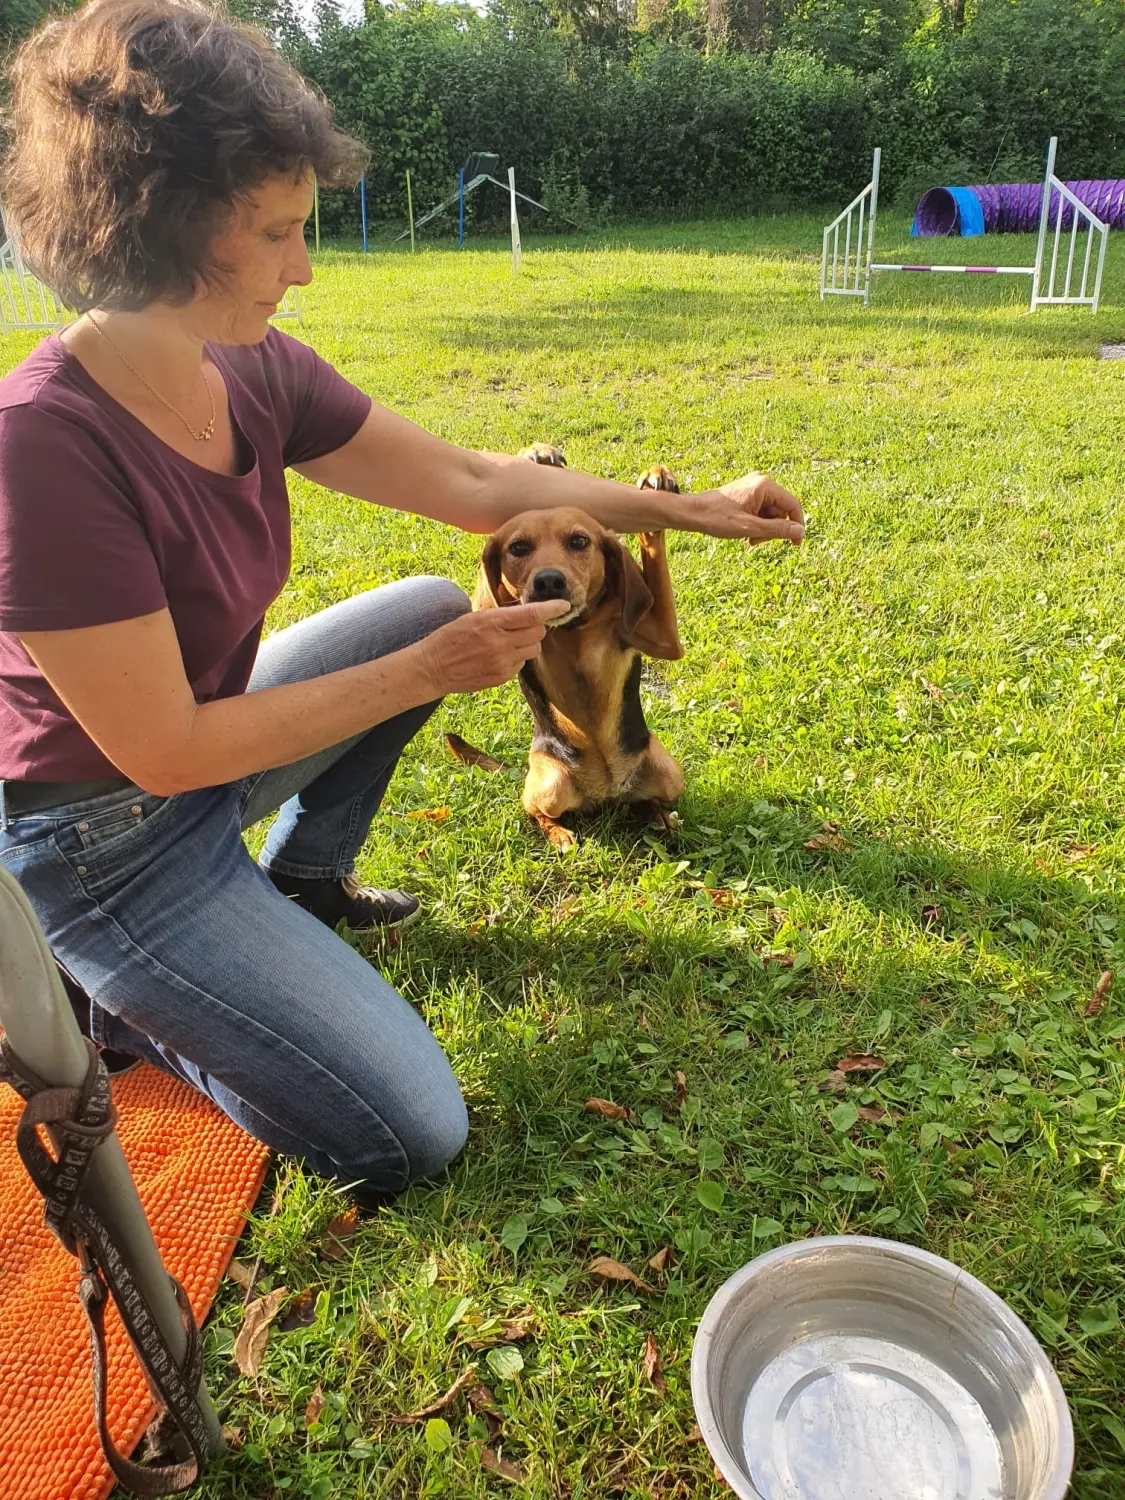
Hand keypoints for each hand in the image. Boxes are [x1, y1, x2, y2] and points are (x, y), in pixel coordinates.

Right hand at [418, 600, 568, 694]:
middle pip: (538, 632)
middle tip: (522, 626)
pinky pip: (521, 664)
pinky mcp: (501, 677)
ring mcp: (502, 662)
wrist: (433, 667)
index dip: (551, 609)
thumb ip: (501, 616)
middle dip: (536, 627)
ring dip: (527, 643)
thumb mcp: (474, 617)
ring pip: (533, 649)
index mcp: (492, 622)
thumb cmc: (452, 637)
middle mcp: (500, 643)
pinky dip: (516, 658)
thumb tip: (529, 614)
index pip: (531, 615)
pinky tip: (498, 656)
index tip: (564, 605)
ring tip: (506, 642)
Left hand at [697, 473, 804, 545]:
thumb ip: (776, 530)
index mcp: (765, 486)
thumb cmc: (717, 518)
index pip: (792, 505)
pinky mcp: (747, 495)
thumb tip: (800, 531)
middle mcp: (761, 483)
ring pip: (771, 514)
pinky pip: (761, 512)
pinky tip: (745, 533)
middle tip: (756, 542)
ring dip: (764, 530)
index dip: (796, 525)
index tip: (795, 544)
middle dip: (773, 529)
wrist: (693, 513)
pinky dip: (756, 525)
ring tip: (749, 539)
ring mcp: (754, 488)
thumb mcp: (749, 527)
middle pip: (781, 511)